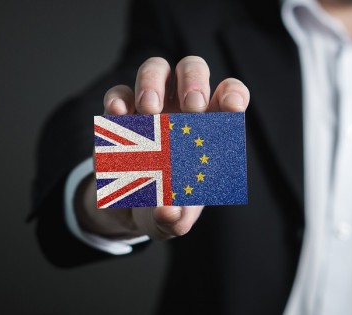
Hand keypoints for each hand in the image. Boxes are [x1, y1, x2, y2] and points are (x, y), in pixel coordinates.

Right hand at [75, 56, 249, 239]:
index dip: (233, 94)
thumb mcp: (173, 220)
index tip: (232, 107)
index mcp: (210, 129)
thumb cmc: (166, 207)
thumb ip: (175, 219)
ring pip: (156, 69)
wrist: (131, 209)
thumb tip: (167, 210)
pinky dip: (119, 99)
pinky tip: (120, 115)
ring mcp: (150, 108)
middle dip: (194, 82)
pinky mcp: (120, 116)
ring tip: (151, 111)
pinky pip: (119, 94)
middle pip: (192, 70)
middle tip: (192, 108)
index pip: (229, 97)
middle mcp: (182, 110)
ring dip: (153, 83)